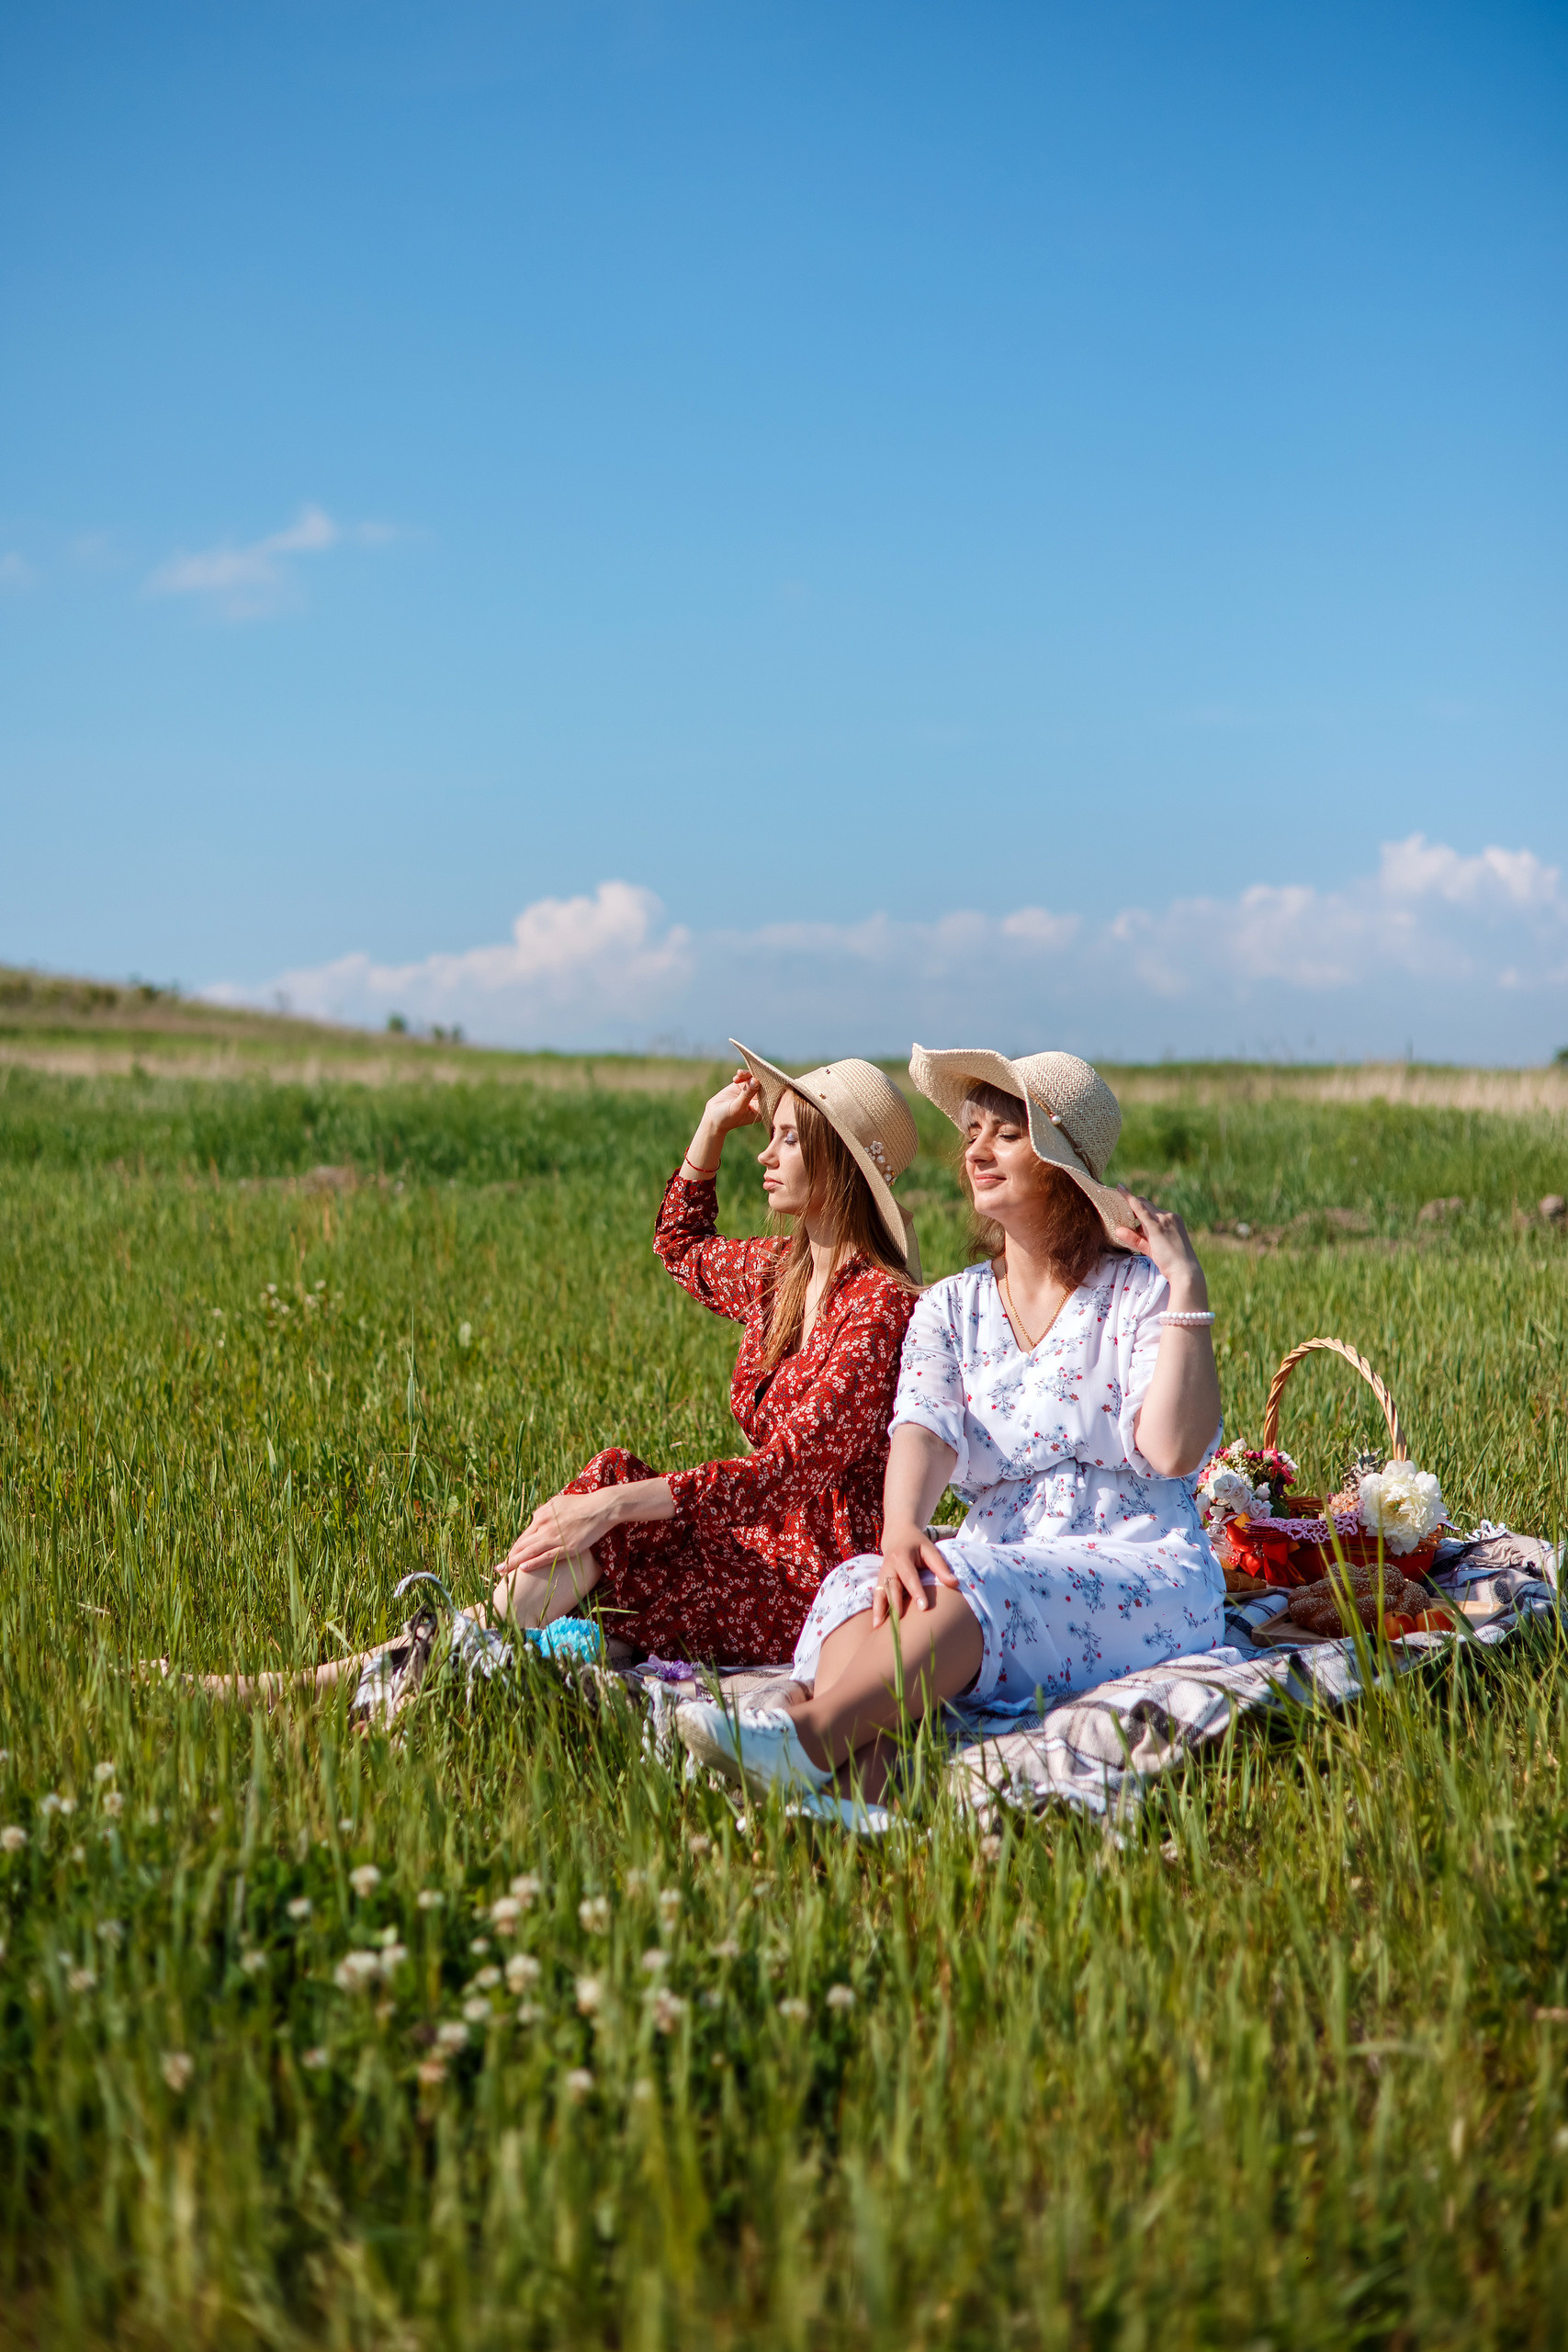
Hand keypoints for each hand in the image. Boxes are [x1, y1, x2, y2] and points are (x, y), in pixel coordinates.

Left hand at [504, 1488, 623, 1575]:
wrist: (600, 1507)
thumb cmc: (581, 1504)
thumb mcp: (558, 1502)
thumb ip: (546, 1512)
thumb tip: (537, 1518)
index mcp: (542, 1515)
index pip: (524, 1536)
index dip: (514, 1548)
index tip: (508, 1557)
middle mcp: (545, 1526)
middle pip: (522, 1545)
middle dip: (509, 1557)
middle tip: (498, 1568)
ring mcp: (555, 1537)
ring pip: (529, 1552)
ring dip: (514, 1563)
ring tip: (503, 1572)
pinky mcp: (567, 1547)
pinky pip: (546, 1556)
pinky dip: (533, 1562)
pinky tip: (523, 1568)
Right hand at [701, 1069, 764, 1139]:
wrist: (713, 1117)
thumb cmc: (727, 1118)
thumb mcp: (738, 1107)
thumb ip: (747, 1094)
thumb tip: (755, 1080)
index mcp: (762, 1109)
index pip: (769, 1095)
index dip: (768, 1085)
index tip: (763, 1078)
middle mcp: (758, 1100)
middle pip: (763, 1085)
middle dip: (758, 1077)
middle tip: (750, 1074)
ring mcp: (750, 1092)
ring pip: (754, 1078)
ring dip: (748, 1074)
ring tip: (739, 1074)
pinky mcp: (742, 1086)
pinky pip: (746, 1076)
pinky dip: (742, 1075)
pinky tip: (735, 1078)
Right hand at [870, 1523, 960, 1625]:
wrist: (897, 1535)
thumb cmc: (917, 1544)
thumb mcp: (930, 1549)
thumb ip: (940, 1566)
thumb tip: (955, 1583)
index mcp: (901, 1557)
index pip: (910, 1577)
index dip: (916, 1592)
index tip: (923, 1607)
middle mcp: (889, 1566)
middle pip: (891, 1586)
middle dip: (894, 1604)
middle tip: (899, 1621)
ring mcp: (882, 1575)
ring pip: (879, 1593)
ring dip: (879, 1609)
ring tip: (878, 1626)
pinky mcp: (880, 1582)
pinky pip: (877, 1596)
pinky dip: (876, 1609)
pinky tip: (876, 1624)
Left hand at [1113, 1191, 1208, 1305]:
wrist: (1185, 1270)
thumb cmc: (1170, 1262)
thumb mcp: (1151, 1248)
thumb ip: (1135, 1239)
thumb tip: (1117, 1231)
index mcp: (1172, 1219)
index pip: (1152, 1208)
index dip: (1139, 1203)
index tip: (1127, 1195)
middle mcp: (1169, 1216)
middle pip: (1147, 1204)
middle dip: (1132, 1205)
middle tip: (1117, 1207)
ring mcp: (1164, 1219)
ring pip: (1143, 1206)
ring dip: (1130, 1208)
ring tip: (1116, 1207)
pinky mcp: (1157, 1226)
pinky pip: (1140, 1210)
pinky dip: (1129, 1199)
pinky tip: (1121, 1190)